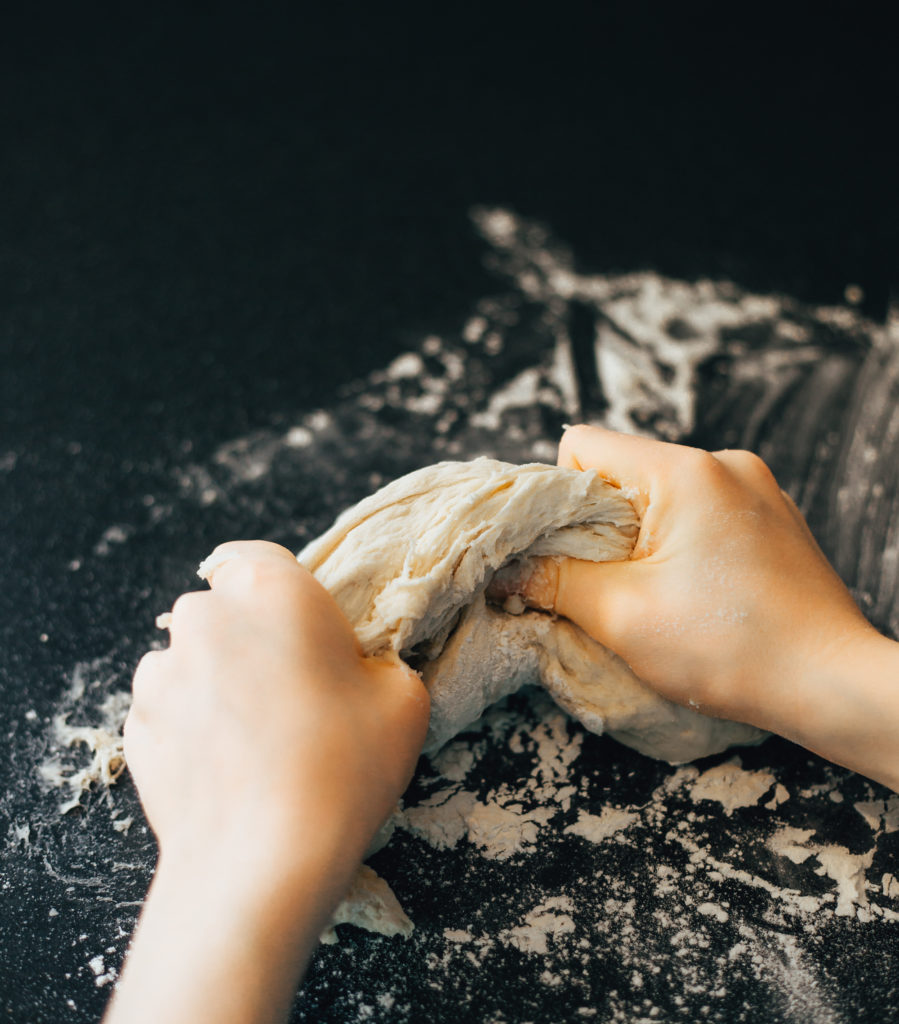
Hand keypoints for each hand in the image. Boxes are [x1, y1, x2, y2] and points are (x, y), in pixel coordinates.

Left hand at [107, 541, 428, 1023]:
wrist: (261, 863)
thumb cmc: (344, 767)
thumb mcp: (404, 699)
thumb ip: (379, 661)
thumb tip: (358, 670)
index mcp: (271, 588)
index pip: (259, 556)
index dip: (282, 592)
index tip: (304, 632)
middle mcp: (204, 617)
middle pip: (223, 609)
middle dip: (250, 638)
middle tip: (293, 693)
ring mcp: (160, 673)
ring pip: (191, 659)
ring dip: (216, 681)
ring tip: (255, 738)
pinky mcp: (135, 726)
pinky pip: (168, 707)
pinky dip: (190, 724)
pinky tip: (226, 765)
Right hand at [491, 426, 898, 788]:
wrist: (831, 684)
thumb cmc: (733, 649)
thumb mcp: (622, 616)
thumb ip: (554, 582)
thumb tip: (505, 571)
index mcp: (686, 471)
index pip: (585, 446)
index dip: (558, 499)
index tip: (566, 553)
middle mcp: (724, 464)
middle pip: (623, 473)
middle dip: (601, 528)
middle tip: (611, 586)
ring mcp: (755, 488)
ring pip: (661, 497)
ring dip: (641, 542)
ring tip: (659, 597)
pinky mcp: (772, 517)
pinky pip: (700, 515)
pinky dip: (681, 548)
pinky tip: (695, 595)